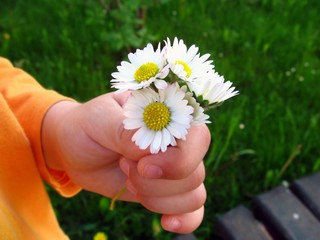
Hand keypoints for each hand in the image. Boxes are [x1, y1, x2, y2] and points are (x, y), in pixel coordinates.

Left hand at [42, 92, 210, 233]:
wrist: (77, 150)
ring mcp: (175, 168)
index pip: (198, 137)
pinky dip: (185, 220)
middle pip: (194, 172)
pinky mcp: (167, 190)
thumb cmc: (90, 126)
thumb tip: (147, 150)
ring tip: (128, 179)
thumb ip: (125, 131)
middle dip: (155, 181)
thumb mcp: (100, 120)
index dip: (177, 159)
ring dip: (156, 198)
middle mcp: (180, 142)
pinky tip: (166, 222)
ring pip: (193, 194)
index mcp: (170, 116)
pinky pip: (192, 210)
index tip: (143, 166)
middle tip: (124, 166)